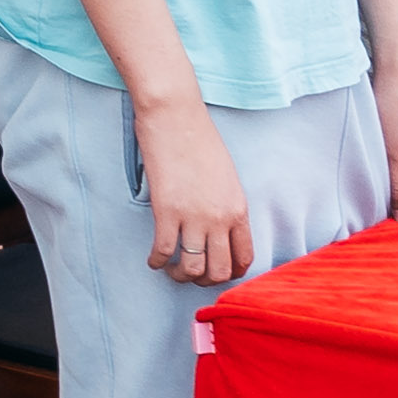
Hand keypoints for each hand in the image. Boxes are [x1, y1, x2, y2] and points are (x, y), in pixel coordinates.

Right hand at [129, 95, 254, 288]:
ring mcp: (193, 216)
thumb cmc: (200, 140)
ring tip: (171, 270)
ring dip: (180, 276)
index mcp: (238, 209)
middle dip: (205, 281)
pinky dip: (157, 261)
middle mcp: (220, 218)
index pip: (244, 258)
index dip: (231, 273)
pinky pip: (163, 251)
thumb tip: (218, 229)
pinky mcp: (166, 210)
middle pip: (219, 271)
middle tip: (192, 275)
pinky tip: (153, 260)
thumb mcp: (227, 176)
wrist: (176, 116)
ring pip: (191, 268)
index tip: (217, 272)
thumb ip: (227, 205)